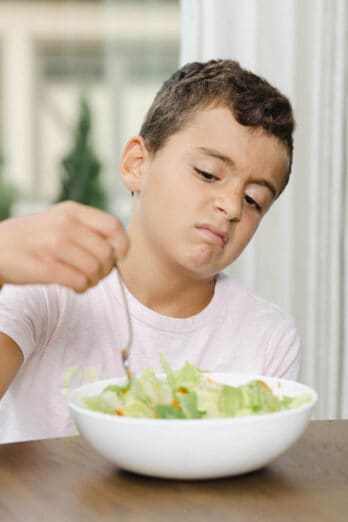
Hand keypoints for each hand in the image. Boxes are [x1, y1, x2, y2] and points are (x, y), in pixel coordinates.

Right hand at [0, 201, 128, 291]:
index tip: (117, 255)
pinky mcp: (44, 267)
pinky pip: (79, 282)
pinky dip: (82, 287)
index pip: (113, 226)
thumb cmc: (35, 237)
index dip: (122, 244)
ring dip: (94, 280)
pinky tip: (74, 285)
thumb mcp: (60, 220)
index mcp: (72, 211)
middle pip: (106, 253)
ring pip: (95, 269)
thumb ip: (89, 228)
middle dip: (106, 268)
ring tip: (84, 279)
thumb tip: (121, 248)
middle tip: (95, 272)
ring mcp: (53, 245)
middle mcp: (64, 225)